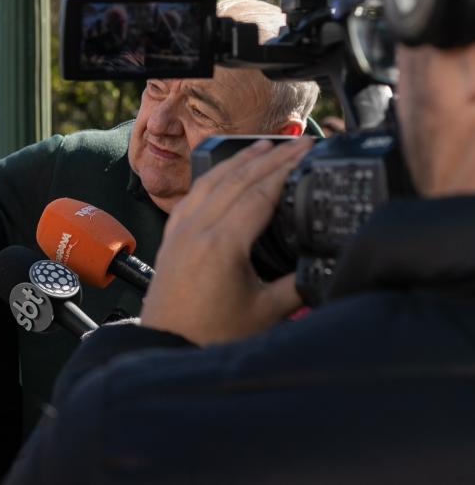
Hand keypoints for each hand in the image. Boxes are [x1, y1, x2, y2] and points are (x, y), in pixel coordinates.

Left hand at [140, 137, 313, 345]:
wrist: (167, 350)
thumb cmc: (211, 336)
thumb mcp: (267, 311)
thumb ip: (298, 284)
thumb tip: (324, 264)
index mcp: (222, 242)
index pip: (260, 191)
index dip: (286, 166)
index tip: (308, 149)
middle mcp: (197, 229)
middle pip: (236, 179)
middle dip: (269, 156)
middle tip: (297, 141)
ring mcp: (179, 231)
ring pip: (210, 182)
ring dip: (238, 160)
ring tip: (263, 146)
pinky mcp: (170, 239)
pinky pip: (191, 196)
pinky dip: (211, 178)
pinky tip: (221, 174)